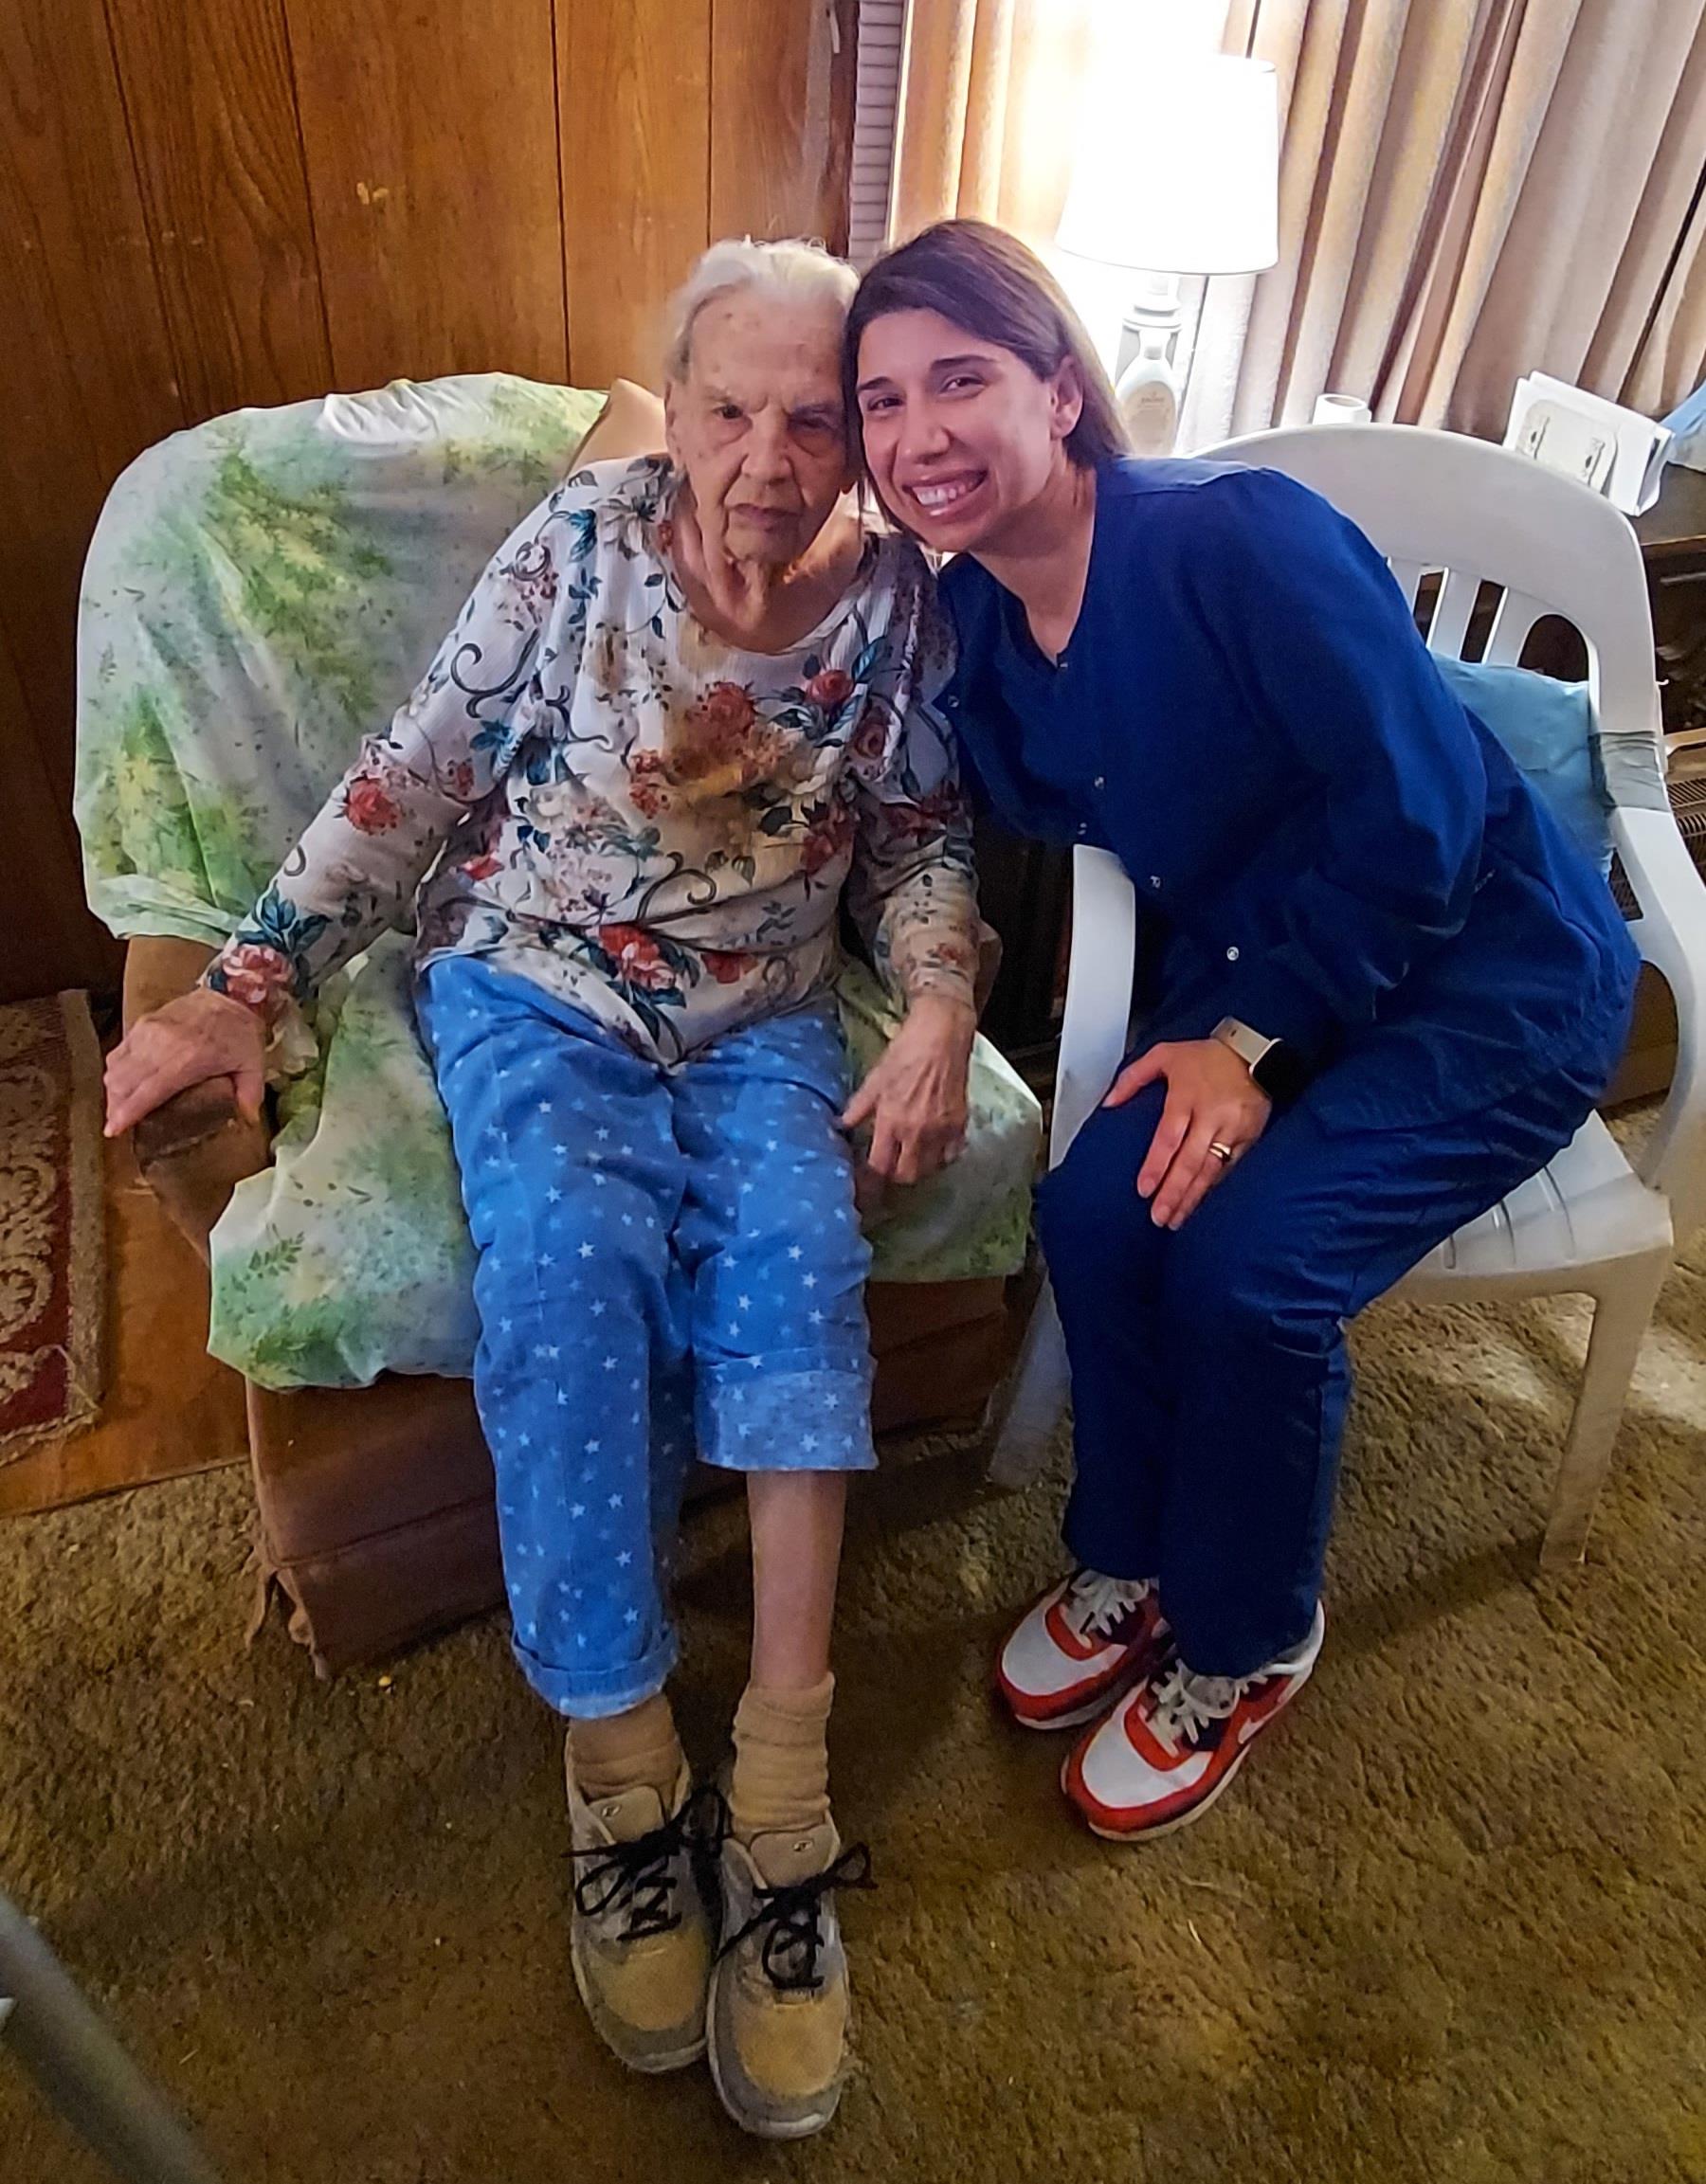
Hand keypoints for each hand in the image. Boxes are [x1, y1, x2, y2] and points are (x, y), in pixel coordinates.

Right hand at [104, 987, 266, 1138]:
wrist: (229, 992)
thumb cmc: (240, 1031)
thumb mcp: (253, 1065)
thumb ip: (250, 1096)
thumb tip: (249, 1121)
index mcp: (186, 1060)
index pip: (147, 1091)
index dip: (127, 1113)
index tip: (113, 1130)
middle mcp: (160, 1045)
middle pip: (123, 1082)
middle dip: (115, 1106)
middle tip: (116, 1124)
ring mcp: (147, 1032)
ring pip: (115, 1067)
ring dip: (113, 1090)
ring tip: (117, 1107)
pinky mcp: (143, 1022)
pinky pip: (119, 1051)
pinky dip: (116, 1069)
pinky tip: (121, 1082)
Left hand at [841, 993, 975, 1186]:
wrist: (942, 1035)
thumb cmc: (905, 1053)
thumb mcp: (875, 1078)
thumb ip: (858, 1107)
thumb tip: (840, 1125)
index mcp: (891, 1121)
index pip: (879, 1166)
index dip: (870, 1180)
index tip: (865, 1184)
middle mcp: (917, 1131)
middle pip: (906, 1175)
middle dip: (894, 1176)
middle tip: (888, 1167)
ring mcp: (941, 1130)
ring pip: (929, 1168)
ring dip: (918, 1168)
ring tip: (909, 1157)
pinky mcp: (960, 1124)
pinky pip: (951, 1154)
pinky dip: (942, 1156)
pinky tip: (934, 1147)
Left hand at [1103, 1036, 1271, 1228]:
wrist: (1254, 1052)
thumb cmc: (1207, 1056)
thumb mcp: (1164, 1054)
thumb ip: (1133, 1077)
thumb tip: (1108, 1102)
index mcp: (1186, 1097)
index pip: (1169, 1138)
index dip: (1157, 1166)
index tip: (1144, 1189)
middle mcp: (1210, 1116)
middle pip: (1190, 1161)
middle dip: (1174, 1192)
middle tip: (1159, 1216)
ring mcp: (1232, 1129)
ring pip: (1210, 1170)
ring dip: (1192, 1197)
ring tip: (1176, 1219)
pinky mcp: (1248, 1138)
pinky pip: (1229, 1168)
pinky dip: (1213, 1188)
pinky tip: (1201, 1203)